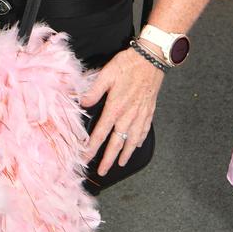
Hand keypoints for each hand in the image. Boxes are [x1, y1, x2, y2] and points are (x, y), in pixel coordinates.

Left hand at [81, 48, 163, 175]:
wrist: (151, 59)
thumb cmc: (128, 64)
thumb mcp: (106, 73)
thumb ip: (94, 90)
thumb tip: (81, 102)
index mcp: (115, 107)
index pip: (101, 133)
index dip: (92, 147)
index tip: (86, 158)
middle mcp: (128, 115)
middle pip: (116, 142)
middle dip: (108, 159)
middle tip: (102, 172)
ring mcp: (140, 114)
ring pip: (132, 140)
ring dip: (125, 154)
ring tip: (119, 164)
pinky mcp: (149, 111)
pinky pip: (144, 130)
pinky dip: (139, 140)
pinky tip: (136, 145)